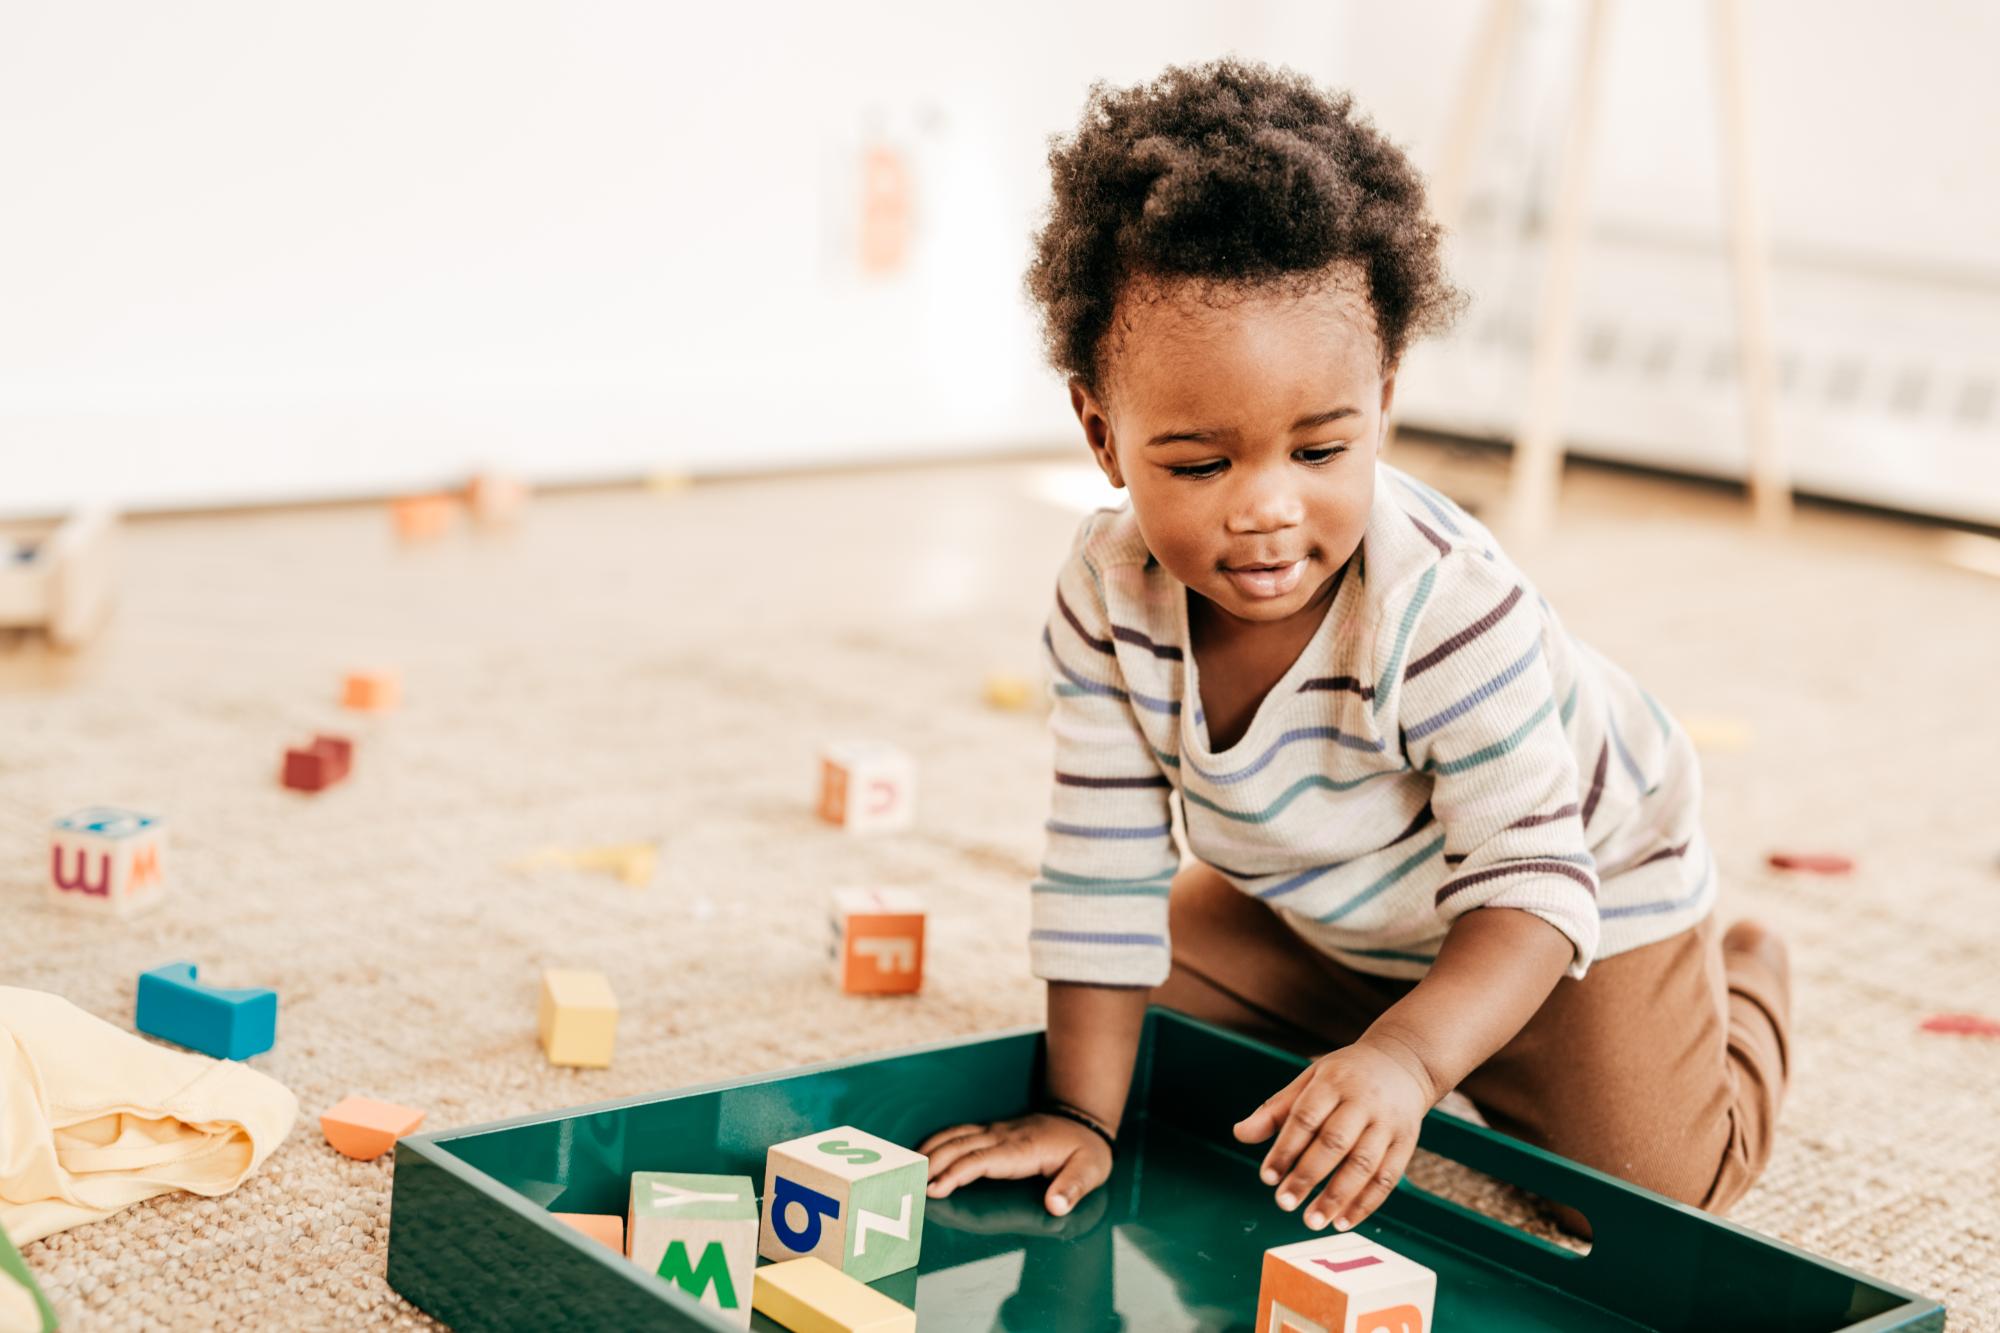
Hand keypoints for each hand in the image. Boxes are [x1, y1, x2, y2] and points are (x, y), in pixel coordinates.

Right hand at [920, 1113, 1113, 1217]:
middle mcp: (1003, 1137)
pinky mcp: (993, 1131)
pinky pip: (961, 1132)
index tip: (935, 1187)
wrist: (1082, 1118)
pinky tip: (924, 1151)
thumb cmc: (1085, 1150)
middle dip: (933, 1163)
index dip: (957, 1173)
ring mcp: (997, 1131)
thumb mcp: (1090, 1170)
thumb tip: (1055, 1206)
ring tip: (908, 1167)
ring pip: (957, 1136)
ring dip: (932, 1149)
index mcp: (1022, 1149)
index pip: (982, 1160)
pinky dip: (939, 1140)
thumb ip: (1072, 1188)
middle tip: (909, 1182)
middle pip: (960, 1146)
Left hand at [1232, 1035, 1435, 1231]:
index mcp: (1334, 1082)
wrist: (1402, 1063)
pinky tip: (1343, 1221)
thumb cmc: (1345, 1077)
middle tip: (1284, 1204)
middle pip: (1335, 1142)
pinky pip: (1387, 1178)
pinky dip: (1366, 1203)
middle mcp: (1363, 1101)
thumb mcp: (1310, 1080)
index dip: (1285, 1149)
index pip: (1306, 1117)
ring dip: (1337, 1197)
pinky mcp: (1406, 1143)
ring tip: (1313, 1221)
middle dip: (1308, 1176)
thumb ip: (1276, 1110)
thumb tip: (1240, 1134)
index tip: (1267, 1178)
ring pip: (1364, 1164)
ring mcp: (1388, 1123)